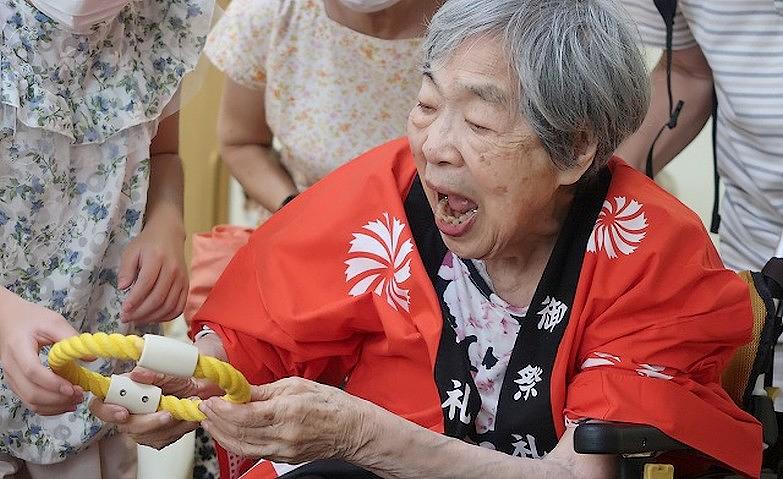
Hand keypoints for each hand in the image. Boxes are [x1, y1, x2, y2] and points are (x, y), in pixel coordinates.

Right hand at [0, 289, 83, 414]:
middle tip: (80, 394)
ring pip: (30, 401)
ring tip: (76, 400)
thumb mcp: (53, 322)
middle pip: (31, 392)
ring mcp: (12, 377)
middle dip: (58, 399)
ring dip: (55, 406)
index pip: (33, 372)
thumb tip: (91, 357)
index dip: (53, 383)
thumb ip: (71, 338)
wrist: (8, 320)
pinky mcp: (16, 383)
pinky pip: (29, 401)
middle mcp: (11, 367)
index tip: (73, 388)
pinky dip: (48, 407)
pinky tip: (65, 404)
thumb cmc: (31, 319)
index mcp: (19, 348)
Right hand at [89, 367, 221, 448]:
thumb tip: (137, 374)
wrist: (200, 388)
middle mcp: (129, 411)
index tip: (124, 413)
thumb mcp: (169, 370)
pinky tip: (184, 420)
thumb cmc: (180, 377)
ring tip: (182, 413)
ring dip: (166, 427)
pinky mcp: (155, 437)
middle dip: (147, 422)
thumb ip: (153, 372)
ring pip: (144, 436)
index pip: (101, 405)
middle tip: (167, 415)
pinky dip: (175, 431)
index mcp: (125, 392)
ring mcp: (141, 426)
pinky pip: (160, 441)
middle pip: (125, 426)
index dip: (108, 411)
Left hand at [118, 222, 186, 323]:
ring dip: (152, 317)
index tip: (123, 310)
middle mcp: (172, 270)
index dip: (134, 301)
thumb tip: (123, 288)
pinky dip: (167, 316)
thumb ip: (126, 269)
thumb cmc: (147, 243)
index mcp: (157, 259)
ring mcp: (181, 279)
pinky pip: (179, 306)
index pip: (145, 285)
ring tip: (138, 320)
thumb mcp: (131, 251)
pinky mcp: (186, 285)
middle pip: (158, 298)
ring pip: (169, 305)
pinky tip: (154, 318)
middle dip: (140, 312)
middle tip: (126, 318)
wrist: (169, 234)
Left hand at [200, 377, 370, 463]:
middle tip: (203, 409)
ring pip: (241, 446)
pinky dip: (236, 442)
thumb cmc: (330, 403)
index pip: (245, 415)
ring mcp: (283, 450)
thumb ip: (265, 390)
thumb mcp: (297, 385)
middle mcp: (283, 435)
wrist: (351, 430)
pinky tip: (228, 432)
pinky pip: (253, 452)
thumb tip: (240, 390)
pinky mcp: (283, 458)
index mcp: (287, 412)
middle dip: (216, 421)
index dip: (222, 409)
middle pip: (239, 433)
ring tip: (209, 422)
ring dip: (221, 435)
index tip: (210, 400)